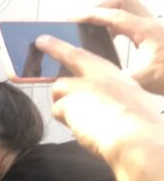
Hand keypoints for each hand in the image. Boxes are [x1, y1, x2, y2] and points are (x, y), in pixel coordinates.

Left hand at [35, 34, 160, 162]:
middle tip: (41, 41)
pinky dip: (66, 120)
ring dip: (64, 104)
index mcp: (117, 77)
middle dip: (55, 46)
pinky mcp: (69, 100)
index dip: (79, 52)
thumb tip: (93, 108)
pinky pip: (57, 110)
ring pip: (59, 89)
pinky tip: (81, 127)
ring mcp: (83, 85)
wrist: (136, 139)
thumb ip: (111, 100)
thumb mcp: (131, 106)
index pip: (93, 60)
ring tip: (84, 120)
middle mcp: (100, 76)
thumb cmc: (139, 129)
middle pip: (72, 55)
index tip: (67, 45)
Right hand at [76, 0, 163, 94]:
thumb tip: (92, 78)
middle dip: (102, 6)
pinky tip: (114, 42)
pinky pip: (135, 20)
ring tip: (97, 31)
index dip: (91, 16)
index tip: (72, 18)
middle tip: (87, 21)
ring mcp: (156, 27)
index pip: (114, 15)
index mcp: (145, 31)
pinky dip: (120, 24)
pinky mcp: (158, 34)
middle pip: (123, 0)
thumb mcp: (139, 80)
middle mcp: (151, 23)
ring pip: (130, 8)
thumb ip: (114, 76)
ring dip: (112, 14)